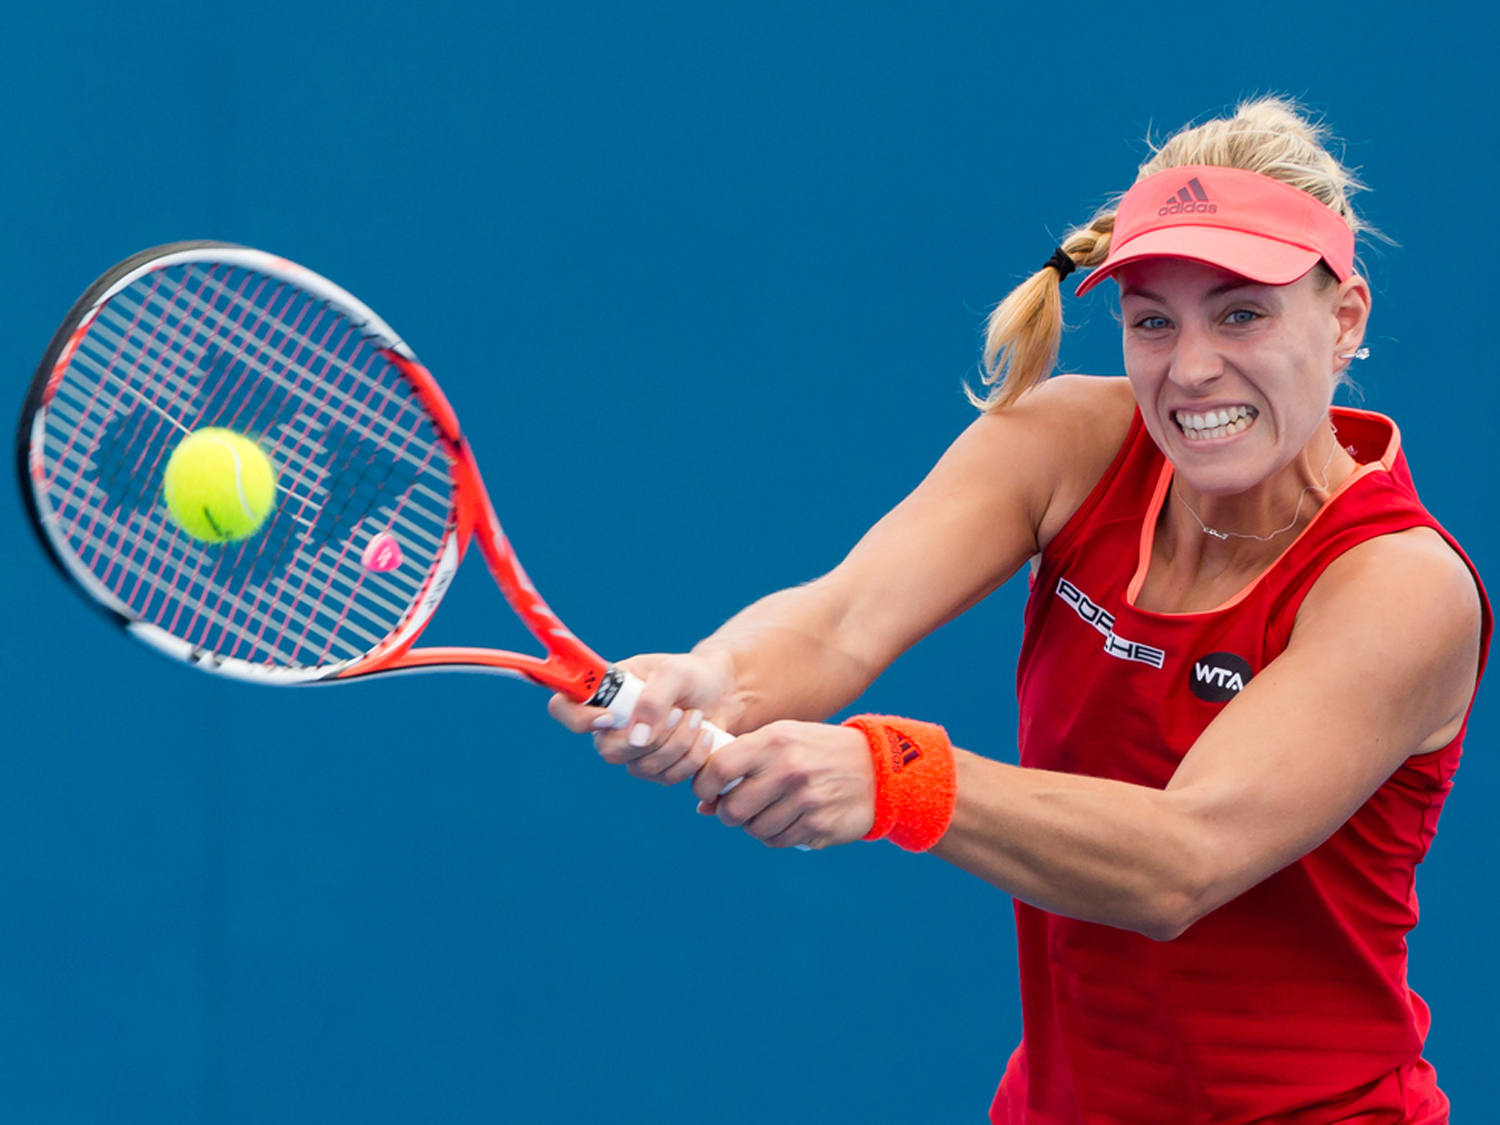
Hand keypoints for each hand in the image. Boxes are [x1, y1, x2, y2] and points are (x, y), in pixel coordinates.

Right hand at [547, 651, 737, 785]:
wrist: (721, 693)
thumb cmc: (690, 675)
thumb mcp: (675, 672)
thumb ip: (654, 699)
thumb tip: (637, 739)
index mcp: (604, 693)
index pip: (563, 708)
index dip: (577, 719)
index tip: (609, 717)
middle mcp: (611, 726)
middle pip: (609, 751)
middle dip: (653, 736)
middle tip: (678, 712)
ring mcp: (632, 752)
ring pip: (643, 767)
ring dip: (679, 743)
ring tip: (697, 717)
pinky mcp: (657, 769)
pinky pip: (668, 776)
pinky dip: (692, 756)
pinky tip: (705, 735)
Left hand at [690, 720, 875, 848]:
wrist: (875, 767)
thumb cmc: (816, 751)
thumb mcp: (783, 740)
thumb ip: (742, 763)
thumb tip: (703, 806)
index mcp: (775, 741)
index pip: (719, 768)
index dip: (704, 785)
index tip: (707, 792)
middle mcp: (789, 770)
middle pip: (732, 809)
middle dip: (729, 813)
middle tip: (739, 808)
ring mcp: (806, 800)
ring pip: (754, 830)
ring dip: (755, 826)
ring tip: (770, 812)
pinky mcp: (820, 826)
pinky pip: (779, 841)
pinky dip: (778, 836)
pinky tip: (790, 820)